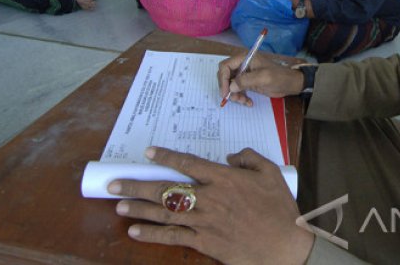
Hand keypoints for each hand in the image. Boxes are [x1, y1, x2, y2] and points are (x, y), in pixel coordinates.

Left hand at [109, 147, 313, 264]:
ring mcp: (204, 222)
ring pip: (165, 213)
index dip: (166, 157)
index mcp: (224, 179)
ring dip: (139, 209)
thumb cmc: (280, 208)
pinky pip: (173, 237)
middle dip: (138, 186)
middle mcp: (209, 199)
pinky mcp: (205, 243)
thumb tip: (230, 157)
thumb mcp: (271, 173)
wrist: (285, 245)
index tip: (148, 153)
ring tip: (119, 205)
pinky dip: (153, 234)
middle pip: (166, 190)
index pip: (188, 164)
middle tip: (114, 184)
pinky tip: (136, 232)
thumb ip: (249, 158)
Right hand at [218, 53, 304, 105]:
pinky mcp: (247, 82)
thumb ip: (246, 80)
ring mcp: (244, 74)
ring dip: (235, 95)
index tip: (226, 92)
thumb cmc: (278, 77)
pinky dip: (240, 97)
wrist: (290, 84)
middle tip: (234, 99)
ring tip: (244, 102)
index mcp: (244, 58)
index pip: (225, 66)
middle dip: (228, 89)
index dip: (222, 79)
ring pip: (230, 85)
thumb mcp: (263, 78)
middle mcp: (242, 64)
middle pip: (225, 76)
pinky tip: (248, 102)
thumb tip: (231, 87)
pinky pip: (237, 90)